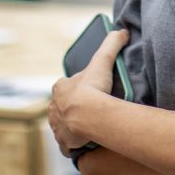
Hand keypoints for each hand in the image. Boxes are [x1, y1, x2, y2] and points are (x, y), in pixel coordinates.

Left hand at [49, 28, 129, 154]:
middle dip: (74, 109)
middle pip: (64, 107)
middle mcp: (53, 107)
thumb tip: (122, 30)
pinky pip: (67, 143)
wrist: (87, 116)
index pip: (67, 87)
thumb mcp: (103, 61)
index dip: (79, 89)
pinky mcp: (63, 142)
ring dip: (74, 126)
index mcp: (59, 88)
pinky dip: (74, 143)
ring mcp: (57, 126)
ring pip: (64, 125)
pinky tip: (85, 143)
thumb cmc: (93, 88)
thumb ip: (111, 44)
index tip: (90, 92)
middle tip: (92, 112)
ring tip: (90, 128)